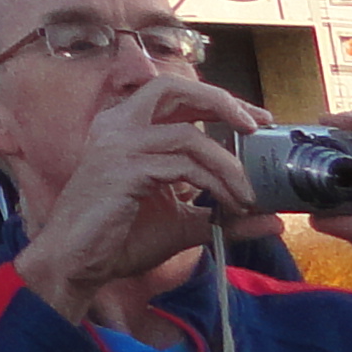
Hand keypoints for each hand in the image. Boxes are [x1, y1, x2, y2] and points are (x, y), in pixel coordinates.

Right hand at [11, 75, 264, 321]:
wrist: (77, 261)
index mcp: (126, 128)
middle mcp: (117, 124)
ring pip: (187, 135)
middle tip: (257, 126)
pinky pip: (182, 166)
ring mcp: (118, 144)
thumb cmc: (120, 237)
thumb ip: (223, 216)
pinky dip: (214, 184)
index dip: (218, 101)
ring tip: (248, 197)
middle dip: (221, 102)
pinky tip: (230, 207)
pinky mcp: (124, 168)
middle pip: (173, 90)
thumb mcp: (182, 223)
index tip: (257, 121)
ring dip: (227, 165)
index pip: (175, 96)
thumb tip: (274, 222)